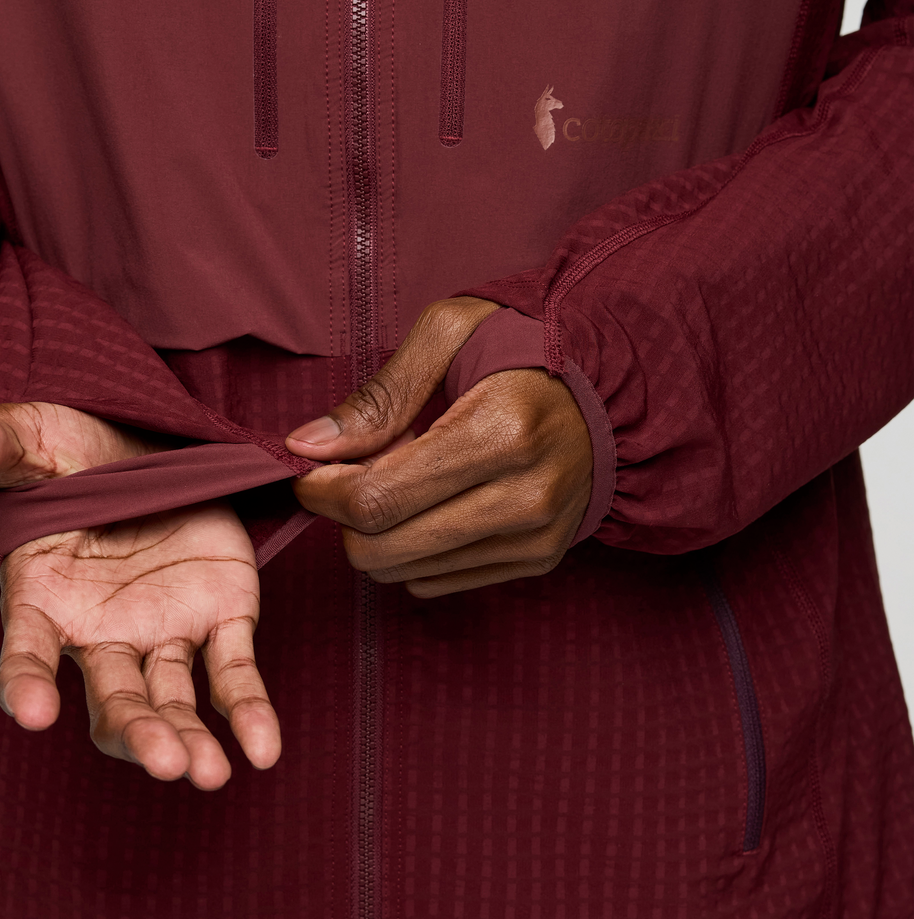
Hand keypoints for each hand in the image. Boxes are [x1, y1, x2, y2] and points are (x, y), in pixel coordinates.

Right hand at [0, 402, 279, 788]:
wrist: (148, 444)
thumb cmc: (76, 452)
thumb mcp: (29, 438)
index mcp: (45, 599)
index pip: (28, 651)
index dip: (27, 683)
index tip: (34, 715)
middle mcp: (101, 632)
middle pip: (112, 698)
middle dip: (134, 732)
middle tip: (163, 763)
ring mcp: (161, 632)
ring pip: (170, 699)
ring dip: (187, 739)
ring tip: (207, 773)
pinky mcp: (219, 618)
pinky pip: (233, 674)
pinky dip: (249, 712)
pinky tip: (262, 750)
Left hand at [285, 298, 592, 596]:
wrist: (610, 391)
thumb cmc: (520, 351)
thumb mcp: (449, 336)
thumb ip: (378, 394)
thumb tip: (307, 446)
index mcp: (501, 433)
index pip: (376, 499)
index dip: (322, 490)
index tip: (312, 467)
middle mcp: (525, 497)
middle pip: (381, 549)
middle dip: (343, 516)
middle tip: (355, 471)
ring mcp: (535, 538)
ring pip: (402, 572)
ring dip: (378, 533)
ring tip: (403, 480)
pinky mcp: (536, 562)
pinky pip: (434, 582)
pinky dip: (412, 549)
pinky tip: (433, 503)